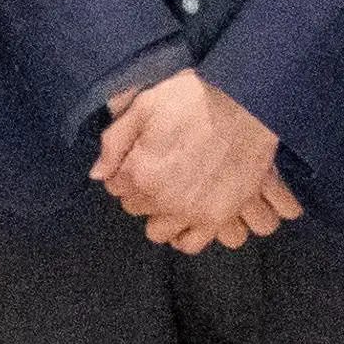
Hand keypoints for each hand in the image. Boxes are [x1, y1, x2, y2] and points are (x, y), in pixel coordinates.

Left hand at [94, 68, 297, 249]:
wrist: (246, 105)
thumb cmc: (193, 99)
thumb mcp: (145, 106)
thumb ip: (115, 141)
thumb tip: (98, 173)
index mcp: (139, 171)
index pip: (115, 186)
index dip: (125, 170)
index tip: (139, 158)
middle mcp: (160, 198)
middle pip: (135, 207)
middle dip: (141, 191)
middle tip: (160, 171)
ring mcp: (190, 212)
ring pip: (158, 231)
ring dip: (161, 215)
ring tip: (174, 195)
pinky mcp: (218, 218)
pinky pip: (191, 244)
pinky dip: (186, 234)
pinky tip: (188, 217)